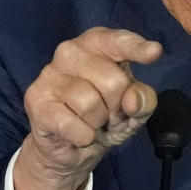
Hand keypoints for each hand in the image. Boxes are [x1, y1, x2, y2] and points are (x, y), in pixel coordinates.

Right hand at [15, 27, 162, 189]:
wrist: (71, 149)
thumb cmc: (105, 118)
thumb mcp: (134, 110)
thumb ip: (143, 100)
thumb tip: (133, 99)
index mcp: (96, 44)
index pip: (116, 40)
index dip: (136, 47)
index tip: (155, 52)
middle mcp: (70, 51)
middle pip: (112, 80)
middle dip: (117, 107)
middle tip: (109, 114)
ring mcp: (49, 74)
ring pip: (89, 103)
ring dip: (98, 122)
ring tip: (91, 123)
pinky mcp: (36, 99)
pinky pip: (71, 124)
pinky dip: (83, 136)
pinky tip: (77, 133)